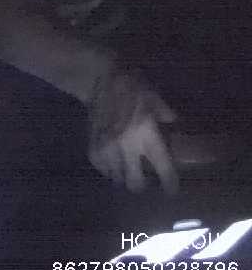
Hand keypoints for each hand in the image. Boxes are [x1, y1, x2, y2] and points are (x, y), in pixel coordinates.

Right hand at [87, 67, 179, 194]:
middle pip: (135, 182)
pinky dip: (108, 169)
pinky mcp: (92, 144)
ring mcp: (107, 147)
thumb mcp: (157, 100)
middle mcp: (127, 146)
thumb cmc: (133, 87)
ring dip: (124, 177)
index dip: (170, 184)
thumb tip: (176, 128)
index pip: (163, 169)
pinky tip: (112, 165)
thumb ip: (168, 118)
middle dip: (142, 185)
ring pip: (116, 177)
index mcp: (147, 135)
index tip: (171, 190)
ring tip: (128, 172)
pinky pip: (101, 168)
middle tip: (145, 182)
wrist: (99, 79)